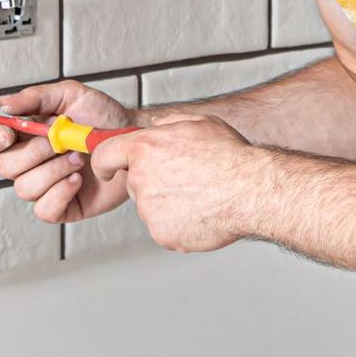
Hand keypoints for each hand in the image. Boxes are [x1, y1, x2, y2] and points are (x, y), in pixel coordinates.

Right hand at [0, 79, 141, 223]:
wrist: (133, 139)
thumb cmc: (102, 117)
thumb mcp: (71, 96)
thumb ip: (36, 97)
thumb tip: (3, 105)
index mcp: (25, 136)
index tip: (8, 133)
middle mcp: (30, 163)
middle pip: (6, 167)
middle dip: (34, 153)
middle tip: (62, 141)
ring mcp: (45, 186)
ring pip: (24, 188)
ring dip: (53, 171)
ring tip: (79, 158)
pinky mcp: (63, 207)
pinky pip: (44, 210)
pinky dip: (60, 193)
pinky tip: (78, 180)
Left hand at [89, 113, 261, 252]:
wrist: (251, 190)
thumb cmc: (230, 157)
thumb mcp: (199, 123)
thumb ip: (168, 123)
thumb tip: (155, 126)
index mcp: (146, 148)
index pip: (104, 154)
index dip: (105, 162)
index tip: (107, 168)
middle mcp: (142, 179)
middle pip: (134, 182)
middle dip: (152, 181)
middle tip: (184, 178)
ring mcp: (150, 209)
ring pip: (151, 206)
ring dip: (168, 202)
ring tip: (199, 195)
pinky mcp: (162, 233)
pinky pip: (164, 227)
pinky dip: (179, 223)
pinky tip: (201, 211)